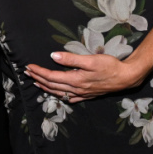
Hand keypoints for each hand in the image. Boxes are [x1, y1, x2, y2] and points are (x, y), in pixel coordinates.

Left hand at [26, 51, 140, 102]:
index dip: (39, 72)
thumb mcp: (91, 60)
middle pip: (52, 85)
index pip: (52, 76)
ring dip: (45, 87)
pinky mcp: (87, 95)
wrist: (125, 78)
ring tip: (35, 82)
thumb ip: (71, 59)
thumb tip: (53, 56)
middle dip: (38, 78)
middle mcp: (76, 89)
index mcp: (75, 79)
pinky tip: (55, 94)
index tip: (29, 66)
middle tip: (27, 72)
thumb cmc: (110, 66)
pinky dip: (58, 95)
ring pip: (58, 92)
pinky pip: (68, 98)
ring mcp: (81, 94)